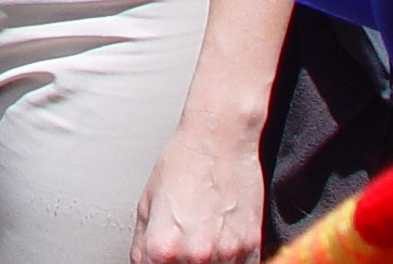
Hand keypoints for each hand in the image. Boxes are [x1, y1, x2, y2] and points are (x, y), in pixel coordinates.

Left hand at [129, 116, 263, 263]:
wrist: (220, 140)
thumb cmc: (182, 164)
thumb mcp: (146, 203)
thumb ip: (142, 247)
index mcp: (162, 246)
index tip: (162, 257)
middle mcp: (195, 255)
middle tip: (183, 244)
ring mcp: (226, 254)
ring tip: (202, 241)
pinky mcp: (251, 248)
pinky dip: (229, 262)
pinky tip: (220, 243)